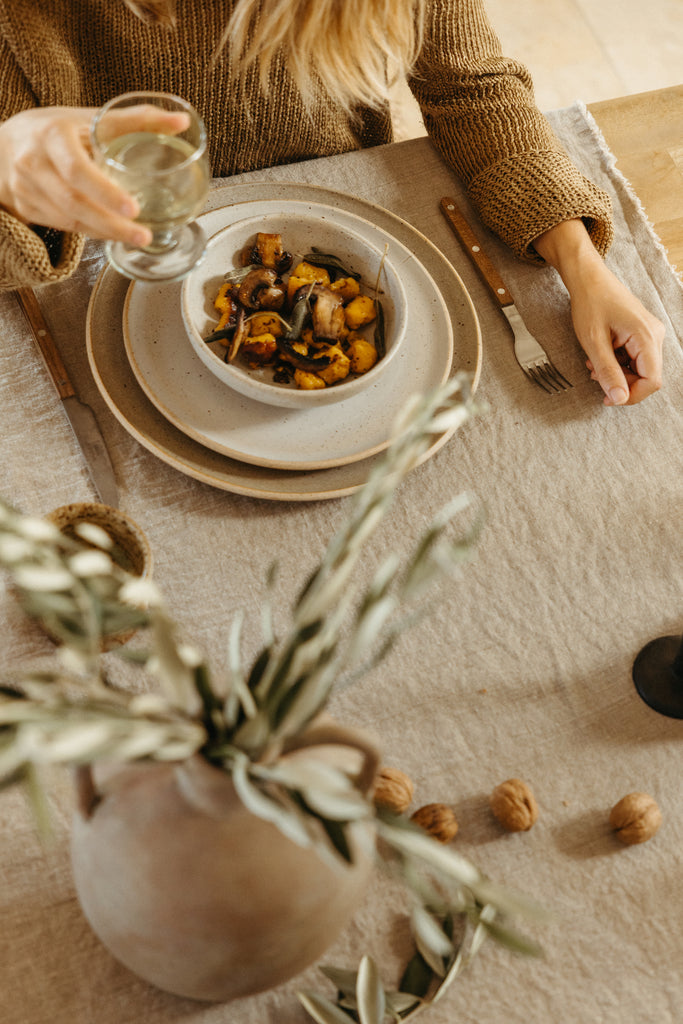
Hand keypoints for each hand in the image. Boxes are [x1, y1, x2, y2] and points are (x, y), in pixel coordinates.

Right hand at [0, 105, 187, 247]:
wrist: (7, 143)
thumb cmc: (59, 129)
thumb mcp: (91, 118)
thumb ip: (137, 120)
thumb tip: (182, 121)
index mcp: (51, 136)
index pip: (77, 169)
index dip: (105, 192)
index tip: (134, 209)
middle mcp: (34, 163)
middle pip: (74, 203)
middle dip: (112, 224)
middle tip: (143, 235)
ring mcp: (27, 189)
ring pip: (70, 220)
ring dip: (105, 232)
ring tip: (137, 237)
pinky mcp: (27, 208)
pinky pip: (65, 227)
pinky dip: (93, 232)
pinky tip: (114, 234)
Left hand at [533, 219, 663, 405]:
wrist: (588, 278)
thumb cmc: (590, 303)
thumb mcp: (594, 342)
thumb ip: (607, 372)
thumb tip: (619, 398)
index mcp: (647, 336)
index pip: (652, 380)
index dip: (631, 395)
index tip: (608, 398)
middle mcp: (655, 335)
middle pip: (647, 377)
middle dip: (620, 383)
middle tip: (595, 375)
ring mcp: (650, 333)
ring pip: (639, 369)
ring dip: (616, 373)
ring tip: (594, 363)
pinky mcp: (642, 333)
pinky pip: (635, 358)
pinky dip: (617, 363)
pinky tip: (600, 355)